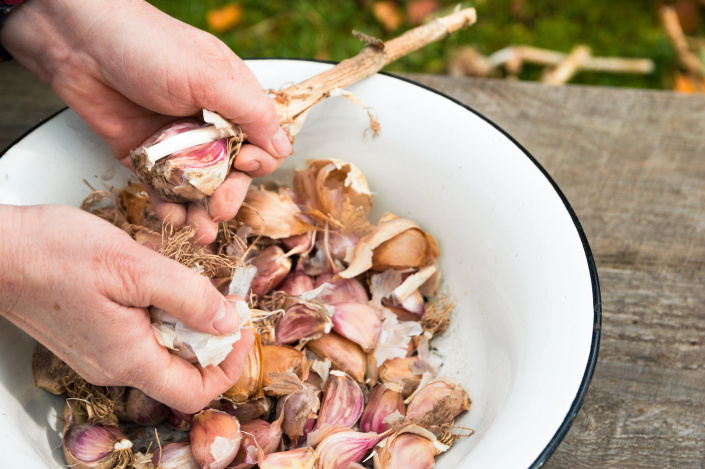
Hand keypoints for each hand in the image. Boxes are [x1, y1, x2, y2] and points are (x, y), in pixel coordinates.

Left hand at [0, 0, 292, 243]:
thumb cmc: (148, 46)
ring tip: (199, 232)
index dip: (257, 161)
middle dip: (229, 196)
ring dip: (201, 213)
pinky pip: (163, 190)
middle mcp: (209, 125)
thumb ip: (251, 113)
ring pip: (198, 188)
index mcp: (232, 101)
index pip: (261, 144)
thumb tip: (283, 147)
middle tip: (220, 211)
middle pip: (231, 174)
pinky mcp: (146, 158)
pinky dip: (169, 207)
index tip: (242, 164)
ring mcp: (177, 144)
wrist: (80, 44)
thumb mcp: (210, 76)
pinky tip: (171, 218)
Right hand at [0, 204, 252, 412]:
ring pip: (163, 350)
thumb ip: (187, 297)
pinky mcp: (93, 336)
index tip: (243, 328)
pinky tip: (157, 281)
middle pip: (183, 371)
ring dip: (186, 321)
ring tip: (189, 282)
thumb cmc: (53, 253)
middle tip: (222, 296)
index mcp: (128, 358)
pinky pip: (141, 335)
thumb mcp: (134, 266)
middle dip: (212, 337)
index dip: (230, 366)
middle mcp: (115, 366)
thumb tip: (230, 321)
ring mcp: (101, 353)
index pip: (195, 392)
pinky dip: (161, 313)